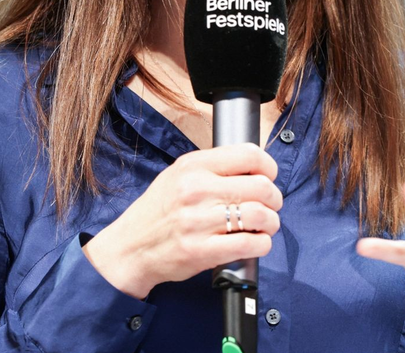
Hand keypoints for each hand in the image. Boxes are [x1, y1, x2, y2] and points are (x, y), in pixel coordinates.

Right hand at [83, 143, 282, 298]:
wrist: (129, 248)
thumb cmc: (157, 212)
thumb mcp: (177, 175)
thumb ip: (211, 168)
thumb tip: (253, 167)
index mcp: (193, 166)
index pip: (249, 154)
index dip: (268, 166)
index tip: (269, 176)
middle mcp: (196, 190)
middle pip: (261, 186)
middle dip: (274, 198)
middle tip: (271, 205)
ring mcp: (199, 221)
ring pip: (260, 215)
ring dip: (271, 222)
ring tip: (265, 225)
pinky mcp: (202, 251)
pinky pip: (250, 245)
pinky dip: (262, 244)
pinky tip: (256, 242)